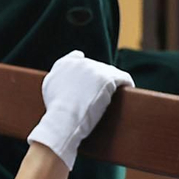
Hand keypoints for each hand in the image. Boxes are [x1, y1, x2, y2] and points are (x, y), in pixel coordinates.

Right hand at [27, 52, 133, 169]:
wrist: (63, 120)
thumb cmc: (56, 112)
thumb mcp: (50, 89)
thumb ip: (58, 75)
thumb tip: (72, 67)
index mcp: (64, 64)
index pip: (77, 59)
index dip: (86, 71)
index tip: (89, 81)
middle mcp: (80, 62)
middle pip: (97, 67)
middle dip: (100, 79)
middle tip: (103, 95)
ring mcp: (95, 69)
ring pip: (111, 72)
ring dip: (114, 82)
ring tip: (117, 96)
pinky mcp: (108, 78)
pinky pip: (123, 78)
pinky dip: (127, 84)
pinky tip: (129, 91)